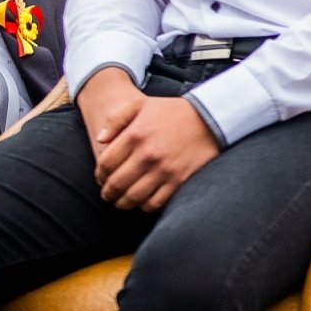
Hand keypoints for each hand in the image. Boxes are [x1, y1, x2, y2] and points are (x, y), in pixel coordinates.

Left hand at [80, 71, 220, 211]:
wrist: (210, 118)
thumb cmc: (173, 111)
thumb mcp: (140, 104)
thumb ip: (115, 119)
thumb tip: (100, 140)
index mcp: (135, 135)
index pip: (106, 164)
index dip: (99, 175)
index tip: (101, 178)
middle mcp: (147, 155)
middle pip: (116, 184)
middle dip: (108, 192)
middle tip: (108, 194)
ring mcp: (164, 170)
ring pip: (133, 197)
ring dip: (123, 203)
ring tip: (122, 201)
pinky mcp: (179, 180)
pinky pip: (155, 202)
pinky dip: (144, 206)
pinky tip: (142, 202)